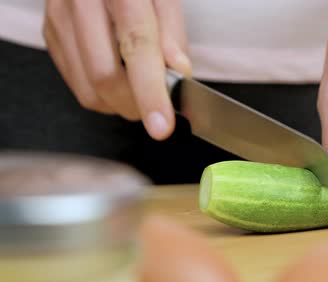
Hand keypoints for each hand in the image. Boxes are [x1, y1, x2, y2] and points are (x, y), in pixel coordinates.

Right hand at [43, 0, 191, 139]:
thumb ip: (172, 32)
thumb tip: (179, 72)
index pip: (135, 47)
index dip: (150, 92)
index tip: (162, 126)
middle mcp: (78, 2)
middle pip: (104, 77)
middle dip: (137, 106)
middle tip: (159, 109)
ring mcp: (58, 19)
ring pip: (87, 89)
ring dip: (121, 105)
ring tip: (141, 91)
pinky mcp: (51, 35)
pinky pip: (77, 83)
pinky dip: (104, 95)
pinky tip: (120, 79)